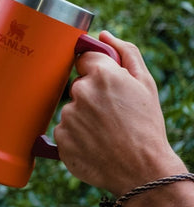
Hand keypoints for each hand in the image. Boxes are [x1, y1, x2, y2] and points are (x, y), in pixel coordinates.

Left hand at [54, 31, 185, 196]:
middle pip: (77, 86)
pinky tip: (93, 144)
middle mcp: (81, 92)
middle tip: (110, 115)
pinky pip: (64, 130)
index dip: (95, 71)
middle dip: (90, 96)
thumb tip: (104, 35)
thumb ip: (125, 53)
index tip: (104, 85)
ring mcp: (68, 116)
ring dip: (82, 118)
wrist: (143, 171)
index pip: (83, 59)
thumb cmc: (147, 126)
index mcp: (101, 74)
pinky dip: (75, 136)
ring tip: (104, 133)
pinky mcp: (60, 138)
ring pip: (71, 109)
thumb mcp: (145, 84)